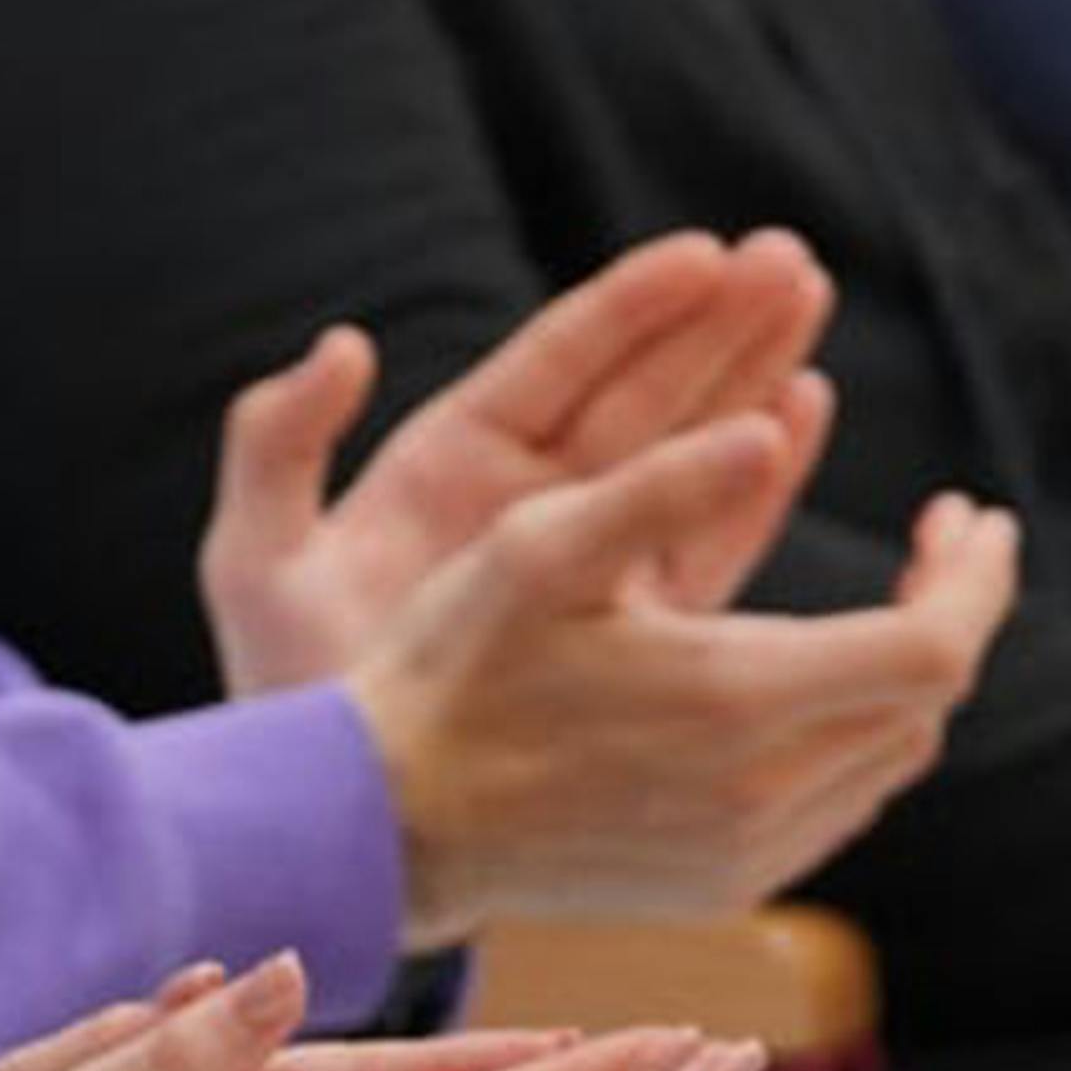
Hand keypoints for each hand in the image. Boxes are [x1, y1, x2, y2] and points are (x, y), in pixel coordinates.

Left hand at [197, 231, 838, 694]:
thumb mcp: (257, 564)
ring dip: (749, 378)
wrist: (336, 816)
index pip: (556, 365)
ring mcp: (585, 560)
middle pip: (638, 389)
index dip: (628, 308)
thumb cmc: (284, 691)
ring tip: (813, 303)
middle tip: (793, 261)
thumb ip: (277, 449)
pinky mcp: (625, 626)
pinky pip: (703, 537)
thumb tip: (343, 344)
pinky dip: (753, 478)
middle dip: (714, 325)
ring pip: (684, 450)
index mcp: (449, 463)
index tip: (702, 254)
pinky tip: (803, 411)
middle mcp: (527, 497)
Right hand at [343, 444, 1020, 937]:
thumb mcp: (535, 548)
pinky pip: (839, 805)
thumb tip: (767, 433)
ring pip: (891, 758)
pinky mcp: (724, 888)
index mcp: (732, 699)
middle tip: (939, 536)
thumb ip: (658, 486)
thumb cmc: (448, 670)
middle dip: (954, 609)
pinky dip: (857, 733)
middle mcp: (760, 794)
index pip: (935, 648)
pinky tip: (817, 680)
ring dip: (909, 673)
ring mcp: (747, 855)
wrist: (382, 828)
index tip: (970, 513)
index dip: (976, 577)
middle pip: (929, 702)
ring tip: (893, 598)